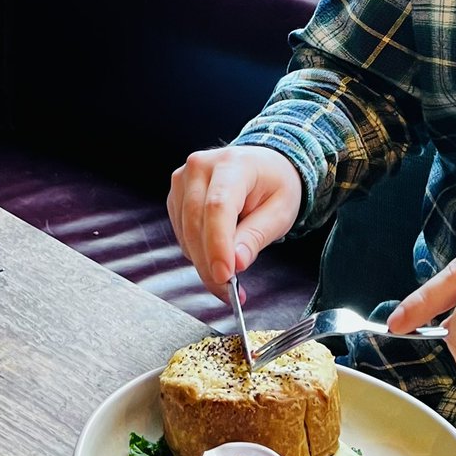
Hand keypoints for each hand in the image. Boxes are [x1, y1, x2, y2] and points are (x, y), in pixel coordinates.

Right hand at [167, 145, 301, 301]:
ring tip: (229, 277)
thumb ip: (256, 237)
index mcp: (233, 164)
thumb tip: (236, 263)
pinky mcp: (176, 196)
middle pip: (196, 224)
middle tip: (230, 291)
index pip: (218, 208)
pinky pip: (181, 234)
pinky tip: (216, 257)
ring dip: (204, 262)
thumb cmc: (274, 185)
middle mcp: (200, 167)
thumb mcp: (280, 212)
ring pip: (185, 234)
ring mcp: (183, 180)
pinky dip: (197, 253)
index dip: (218, 246)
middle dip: (210, 264)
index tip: (225, 277)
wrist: (262, 167)